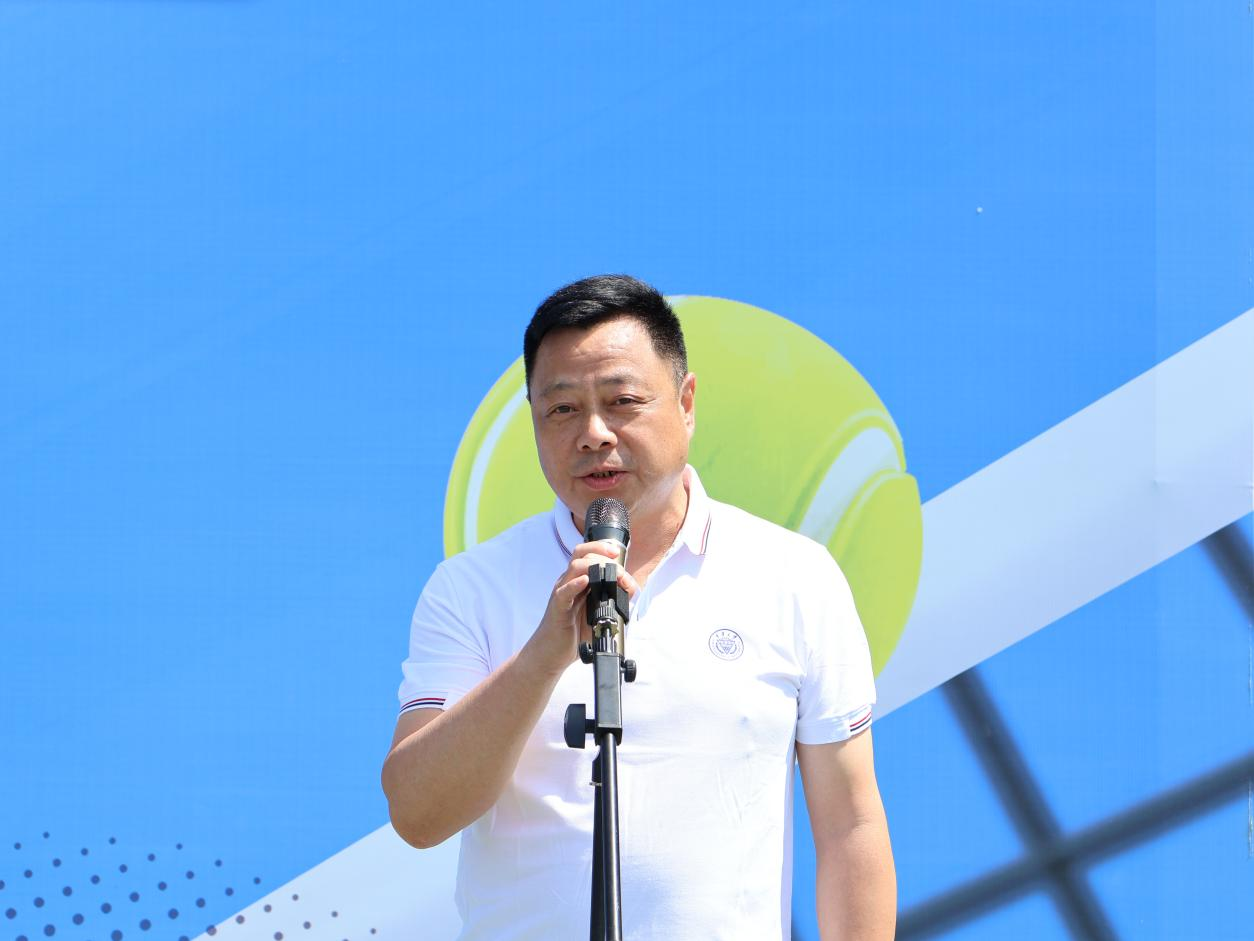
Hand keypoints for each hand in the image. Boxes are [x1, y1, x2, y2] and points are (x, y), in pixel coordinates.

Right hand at [528, 540, 639, 676]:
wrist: (551, 653)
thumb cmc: (573, 633)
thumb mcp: (597, 613)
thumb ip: (611, 600)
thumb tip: (629, 591)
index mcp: (578, 581)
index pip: (588, 554)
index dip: (603, 549)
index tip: (619, 554)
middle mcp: (568, 582)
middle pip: (582, 554)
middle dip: (603, 556)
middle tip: (620, 571)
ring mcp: (561, 593)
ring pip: (574, 567)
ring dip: (594, 567)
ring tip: (610, 575)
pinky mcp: (557, 608)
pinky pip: (564, 592)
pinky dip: (575, 584)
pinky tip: (585, 581)